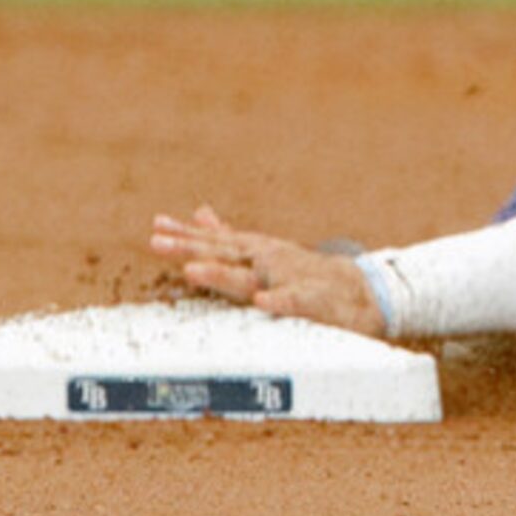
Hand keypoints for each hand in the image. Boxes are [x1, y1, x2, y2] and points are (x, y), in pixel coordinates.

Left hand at [150, 205, 386, 336]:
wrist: (358, 291)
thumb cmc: (303, 273)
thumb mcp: (263, 250)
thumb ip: (228, 235)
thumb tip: (199, 213)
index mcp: (254, 252)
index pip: (215, 241)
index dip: (186, 235)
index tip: (157, 226)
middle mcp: (267, 261)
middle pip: (224, 254)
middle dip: (191, 249)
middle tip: (158, 243)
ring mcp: (287, 278)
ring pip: (250, 278)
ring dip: (222, 273)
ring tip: (193, 271)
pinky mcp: (310, 300)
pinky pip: (294, 301)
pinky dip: (279, 301)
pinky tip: (263, 302)